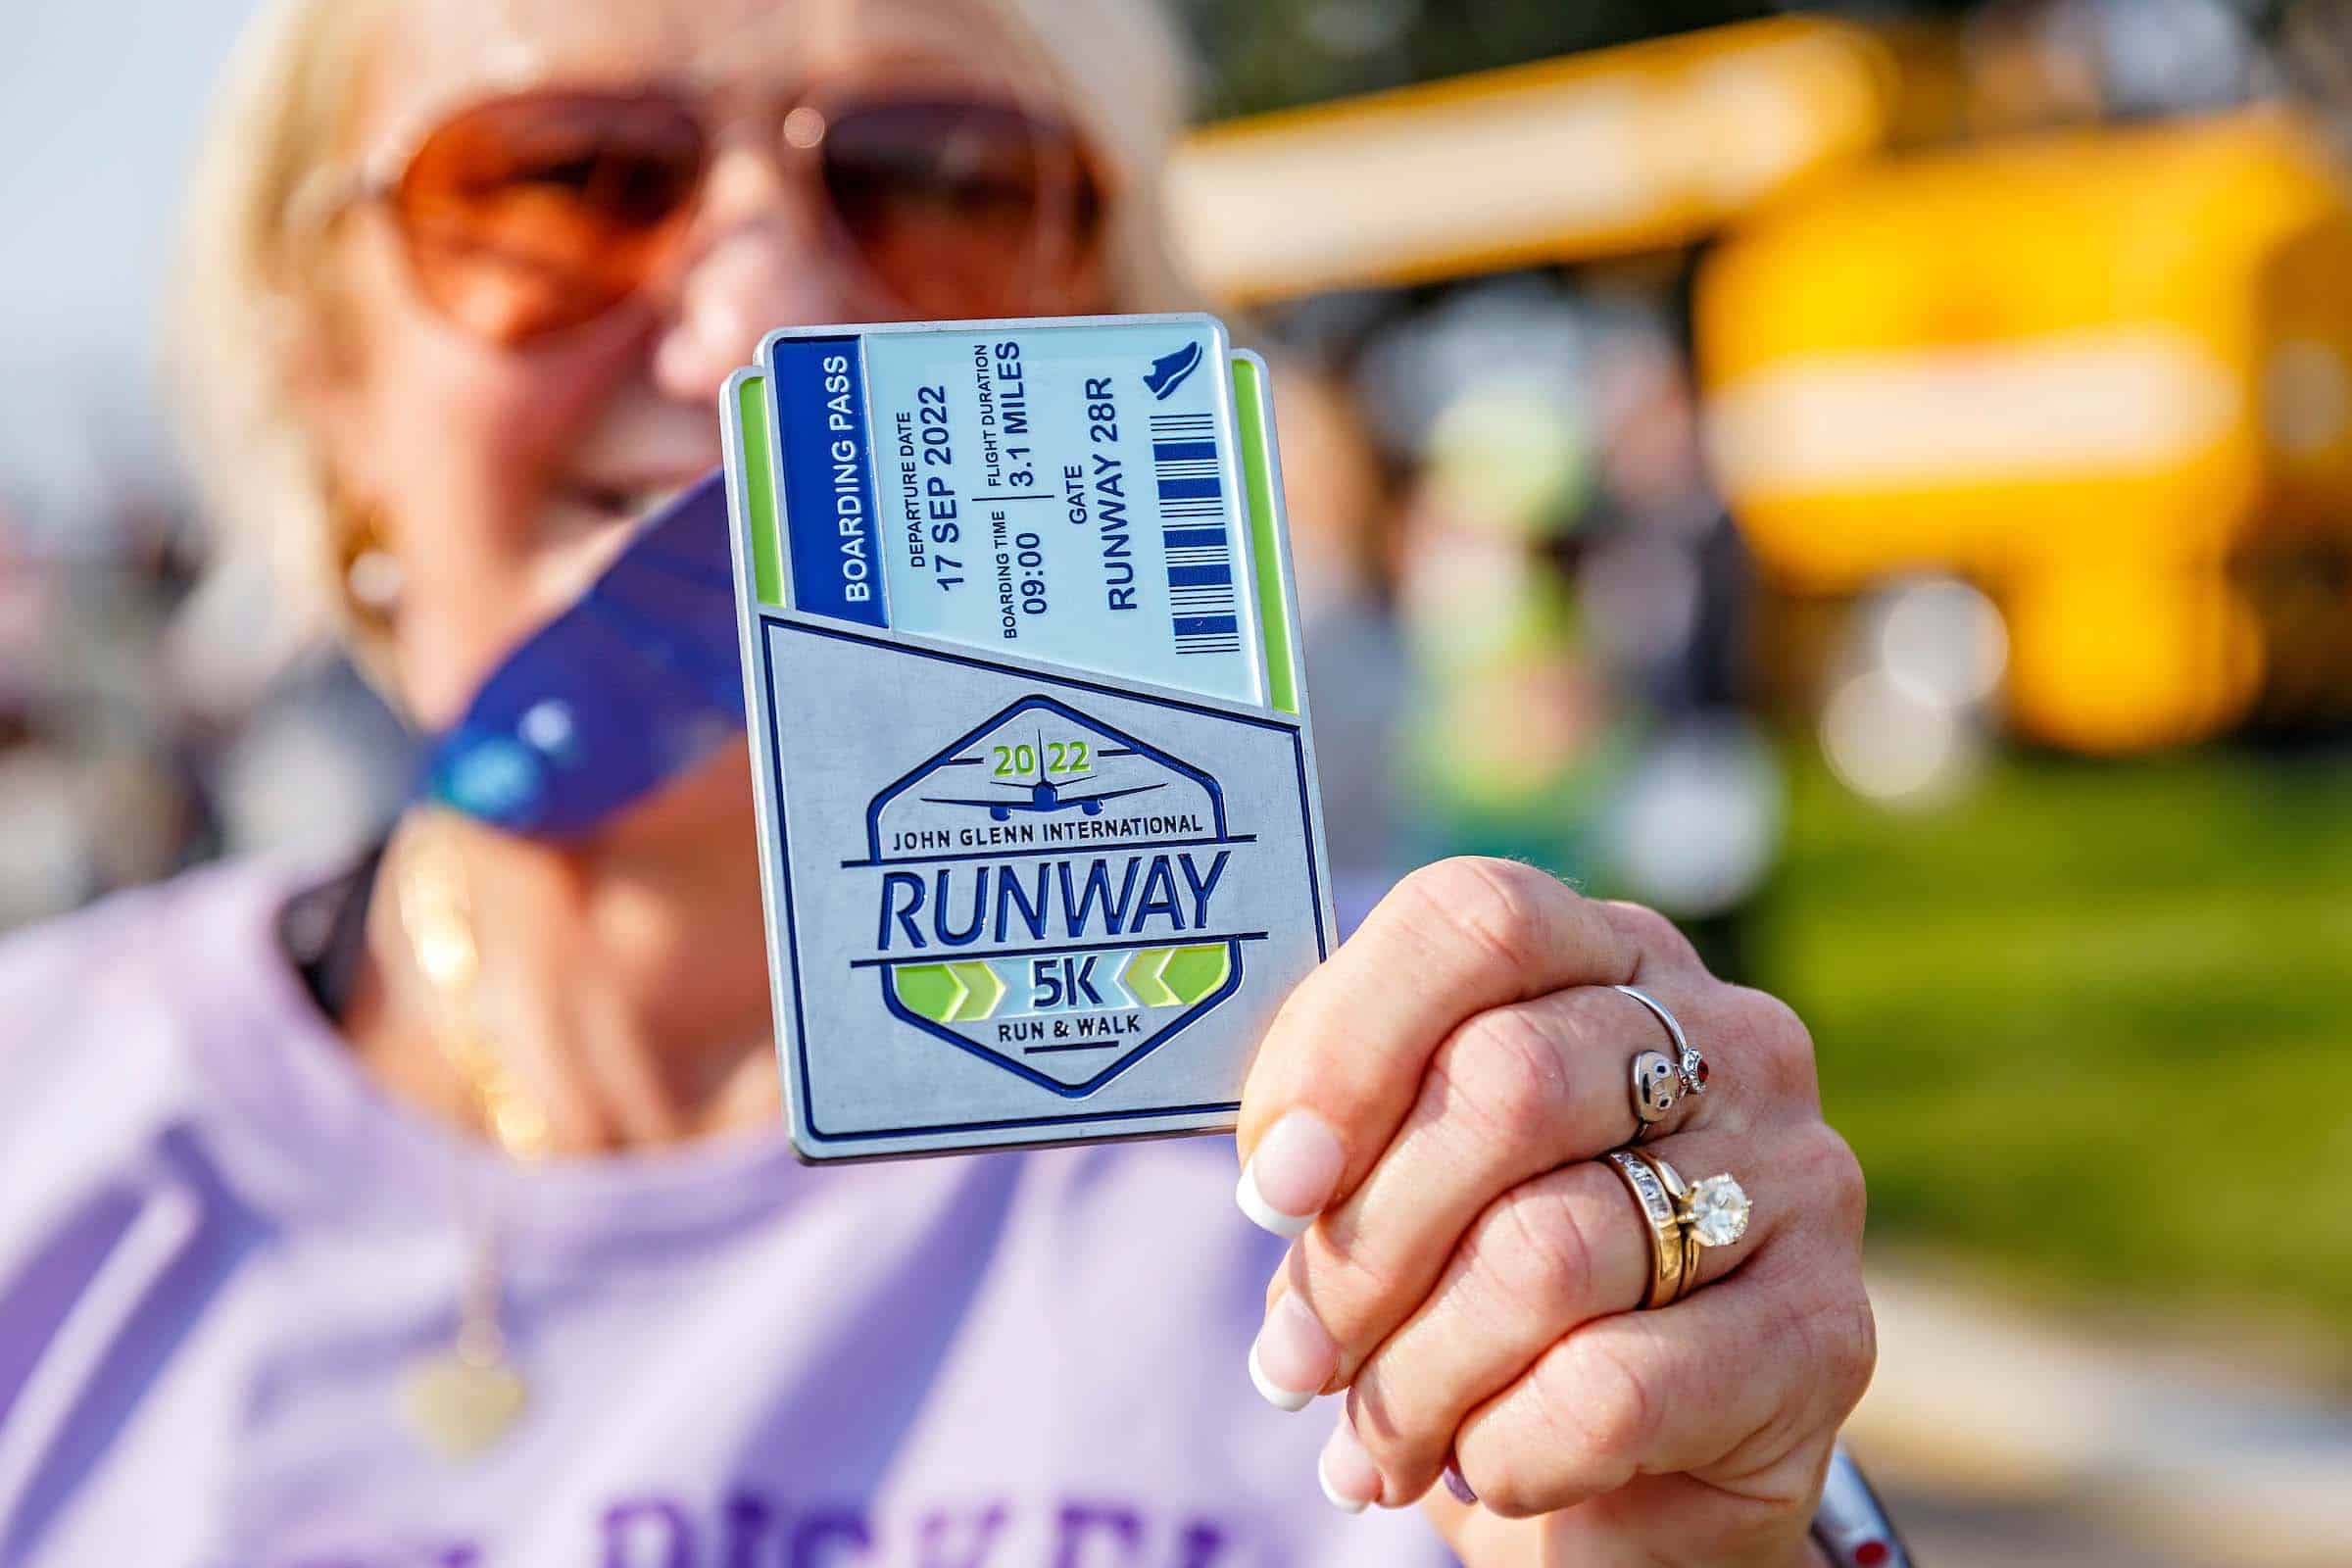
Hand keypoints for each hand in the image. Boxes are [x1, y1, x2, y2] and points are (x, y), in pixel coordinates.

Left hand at [1234, 859, 1872, 1565]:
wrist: (1631, 1485)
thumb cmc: (1483, 1293)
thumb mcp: (1394, 1185)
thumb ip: (1337, 1135)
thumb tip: (1283, 1169)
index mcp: (1608, 957)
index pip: (1476, 920)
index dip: (1347, 1047)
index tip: (1275, 1185)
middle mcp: (1727, 1038)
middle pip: (1504, 1085)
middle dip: (1364, 1245)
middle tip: (1298, 1358)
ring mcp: (1796, 1176)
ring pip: (1545, 1252)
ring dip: (1415, 1371)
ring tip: (1370, 1439)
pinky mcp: (1827, 1331)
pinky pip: (1613, 1388)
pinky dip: (1507, 1446)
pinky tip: (1483, 1468)